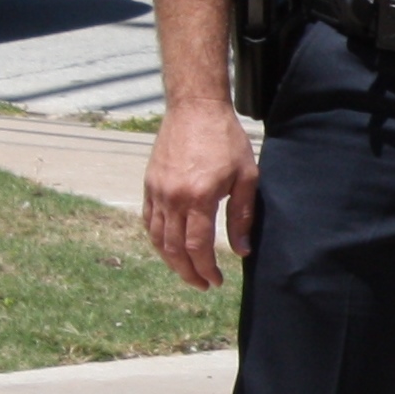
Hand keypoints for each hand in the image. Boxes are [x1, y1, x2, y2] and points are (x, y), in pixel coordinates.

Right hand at [144, 99, 258, 289]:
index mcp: (199, 197)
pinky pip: (148, 221)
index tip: (216, 281)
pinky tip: (168, 248)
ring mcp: (156, 192)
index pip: (197, 246)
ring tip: (187, 271)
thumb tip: (242, 250)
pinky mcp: (148, 184)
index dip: (205, 268)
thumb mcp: (246, 176)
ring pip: (157, 238)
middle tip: (202, 284)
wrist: (195, 109)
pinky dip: (156, 239)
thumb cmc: (226, 140)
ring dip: (170, 260)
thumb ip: (241, 215)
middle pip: (173, 248)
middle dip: (188, 271)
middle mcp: (172, 198)